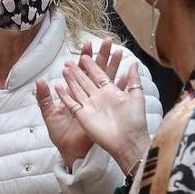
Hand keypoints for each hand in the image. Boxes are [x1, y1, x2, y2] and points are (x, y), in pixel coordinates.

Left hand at [37, 40, 122, 166]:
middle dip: (103, 55)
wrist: (70, 150)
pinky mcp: (106, 110)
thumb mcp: (49, 114)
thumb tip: (41, 80)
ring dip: (114, 66)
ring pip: (108, 79)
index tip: (88, 43)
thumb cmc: (60, 134)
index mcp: (77, 92)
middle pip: (97, 70)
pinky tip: (127, 75)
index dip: (84, 57)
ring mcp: (99, 101)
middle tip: (108, 41)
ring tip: (119, 52)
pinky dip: (121, 86)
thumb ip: (44, 98)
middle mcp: (89, 94)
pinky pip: (115, 96)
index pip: (81, 70)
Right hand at [56, 53, 149, 172]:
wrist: (127, 143)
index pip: (100, 74)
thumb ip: (134, 80)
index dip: (94, 63)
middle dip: (80, 68)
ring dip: (71, 78)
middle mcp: (99, 98)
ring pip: (77, 89)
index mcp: (111, 92)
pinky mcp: (82, 116)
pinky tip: (57, 86)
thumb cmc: (134, 121)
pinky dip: (64, 96)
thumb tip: (135, 63)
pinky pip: (70, 103)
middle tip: (72, 58)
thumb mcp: (136, 97)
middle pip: (87, 79)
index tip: (89, 50)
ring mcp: (90, 106)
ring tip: (64, 68)